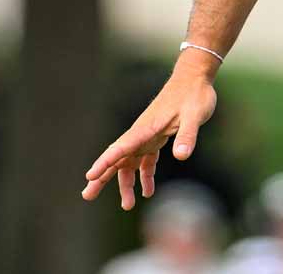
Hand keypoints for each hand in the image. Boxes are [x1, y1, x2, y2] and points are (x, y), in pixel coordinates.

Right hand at [81, 54, 219, 207]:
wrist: (195, 78)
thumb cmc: (194, 95)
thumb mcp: (194, 115)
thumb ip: (187, 135)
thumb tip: (181, 156)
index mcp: (145, 128)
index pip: (120, 148)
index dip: (105, 163)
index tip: (90, 176)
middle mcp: (142, 134)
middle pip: (117, 159)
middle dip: (102, 177)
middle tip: (87, 196)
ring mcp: (148, 136)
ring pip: (130, 163)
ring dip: (126, 183)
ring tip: (127, 205)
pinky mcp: (158, 137)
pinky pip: (146, 160)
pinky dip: (144, 175)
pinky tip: (148, 190)